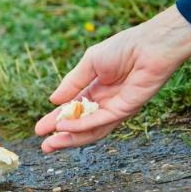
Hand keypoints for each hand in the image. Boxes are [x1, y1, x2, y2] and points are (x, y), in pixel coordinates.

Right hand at [34, 5, 190, 152]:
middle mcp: (105, 103)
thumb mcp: (90, 63)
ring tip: (52, 144)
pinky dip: (82, 126)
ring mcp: (115, 108)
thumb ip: (73, 82)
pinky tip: (65, 127)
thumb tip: (54, 100)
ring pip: (91, 130)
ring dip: (71, 138)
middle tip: (45, 146)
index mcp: (95, 90)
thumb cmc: (124, 48)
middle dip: (62, 137)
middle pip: (81, 126)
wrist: (150, 45)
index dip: (56, 120)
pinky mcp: (125, 110)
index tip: (39, 130)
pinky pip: (101, 121)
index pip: (72, 110)